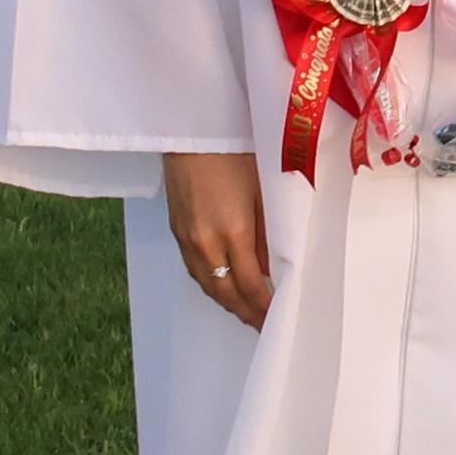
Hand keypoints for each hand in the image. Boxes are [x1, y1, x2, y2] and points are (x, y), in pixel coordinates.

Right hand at [164, 151, 272, 328]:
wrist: (192, 129)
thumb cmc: (235, 151)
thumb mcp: (263, 189)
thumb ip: (268, 230)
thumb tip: (273, 264)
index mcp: (232, 231)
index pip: (250, 285)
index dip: (264, 306)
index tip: (278, 317)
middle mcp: (206, 243)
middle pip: (226, 293)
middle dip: (246, 312)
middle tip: (264, 325)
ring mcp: (187, 239)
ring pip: (207, 285)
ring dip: (227, 302)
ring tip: (247, 312)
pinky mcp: (176, 230)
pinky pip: (195, 270)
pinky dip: (211, 284)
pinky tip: (223, 286)